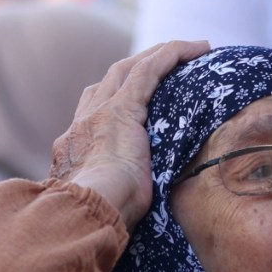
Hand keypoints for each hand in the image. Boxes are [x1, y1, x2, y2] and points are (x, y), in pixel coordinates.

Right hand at [51, 40, 210, 231]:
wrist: (87, 213)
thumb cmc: (97, 223)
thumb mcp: (102, 208)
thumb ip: (109, 201)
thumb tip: (122, 216)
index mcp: (75, 148)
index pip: (94, 113)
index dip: (114, 99)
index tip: (136, 98)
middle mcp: (83, 124)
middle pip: (111, 81)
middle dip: (137, 68)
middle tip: (166, 63)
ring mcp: (100, 113)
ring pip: (130, 69)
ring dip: (159, 56)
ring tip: (188, 50)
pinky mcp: (123, 109)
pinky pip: (150, 70)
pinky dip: (172, 55)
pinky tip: (196, 48)